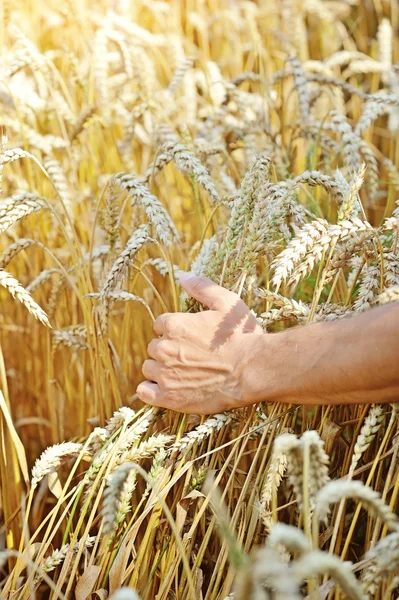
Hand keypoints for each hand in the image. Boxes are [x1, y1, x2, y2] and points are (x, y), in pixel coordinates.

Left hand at [136, 273, 263, 413]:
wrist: (253, 370)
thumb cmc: (242, 336)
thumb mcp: (227, 303)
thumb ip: (202, 288)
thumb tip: (182, 276)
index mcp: (173, 324)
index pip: (160, 325)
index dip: (175, 331)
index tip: (191, 338)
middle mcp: (164, 348)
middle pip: (154, 347)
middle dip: (169, 350)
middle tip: (192, 357)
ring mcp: (164, 375)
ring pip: (149, 368)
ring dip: (161, 369)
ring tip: (184, 373)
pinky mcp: (169, 398)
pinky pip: (144, 392)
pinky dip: (151, 390)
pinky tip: (167, 389)